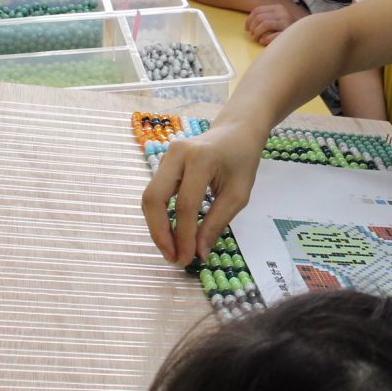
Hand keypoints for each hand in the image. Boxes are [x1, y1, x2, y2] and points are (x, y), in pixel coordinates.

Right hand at [140, 123, 267, 264]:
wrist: (236, 132)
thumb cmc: (242, 161)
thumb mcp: (238, 194)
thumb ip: (217, 222)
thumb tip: (199, 253)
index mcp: (201, 158)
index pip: (185, 204)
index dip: (184, 236)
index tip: (187, 259)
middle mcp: (177, 154)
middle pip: (154, 198)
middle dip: (159, 233)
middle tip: (172, 257)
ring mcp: (166, 156)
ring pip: (149, 197)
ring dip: (157, 227)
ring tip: (172, 250)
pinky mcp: (163, 163)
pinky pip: (155, 193)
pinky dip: (159, 216)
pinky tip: (171, 234)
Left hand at [245, 1, 305, 45]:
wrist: (310, 34)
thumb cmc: (292, 28)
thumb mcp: (281, 18)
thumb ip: (269, 17)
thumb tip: (251, 23)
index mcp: (278, 8)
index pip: (257, 10)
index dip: (249, 20)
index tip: (246, 28)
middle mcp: (282, 13)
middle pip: (259, 17)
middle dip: (252, 27)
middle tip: (252, 35)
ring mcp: (286, 23)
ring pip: (264, 25)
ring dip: (257, 33)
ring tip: (256, 39)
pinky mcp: (289, 33)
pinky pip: (273, 36)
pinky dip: (265, 40)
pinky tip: (263, 42)